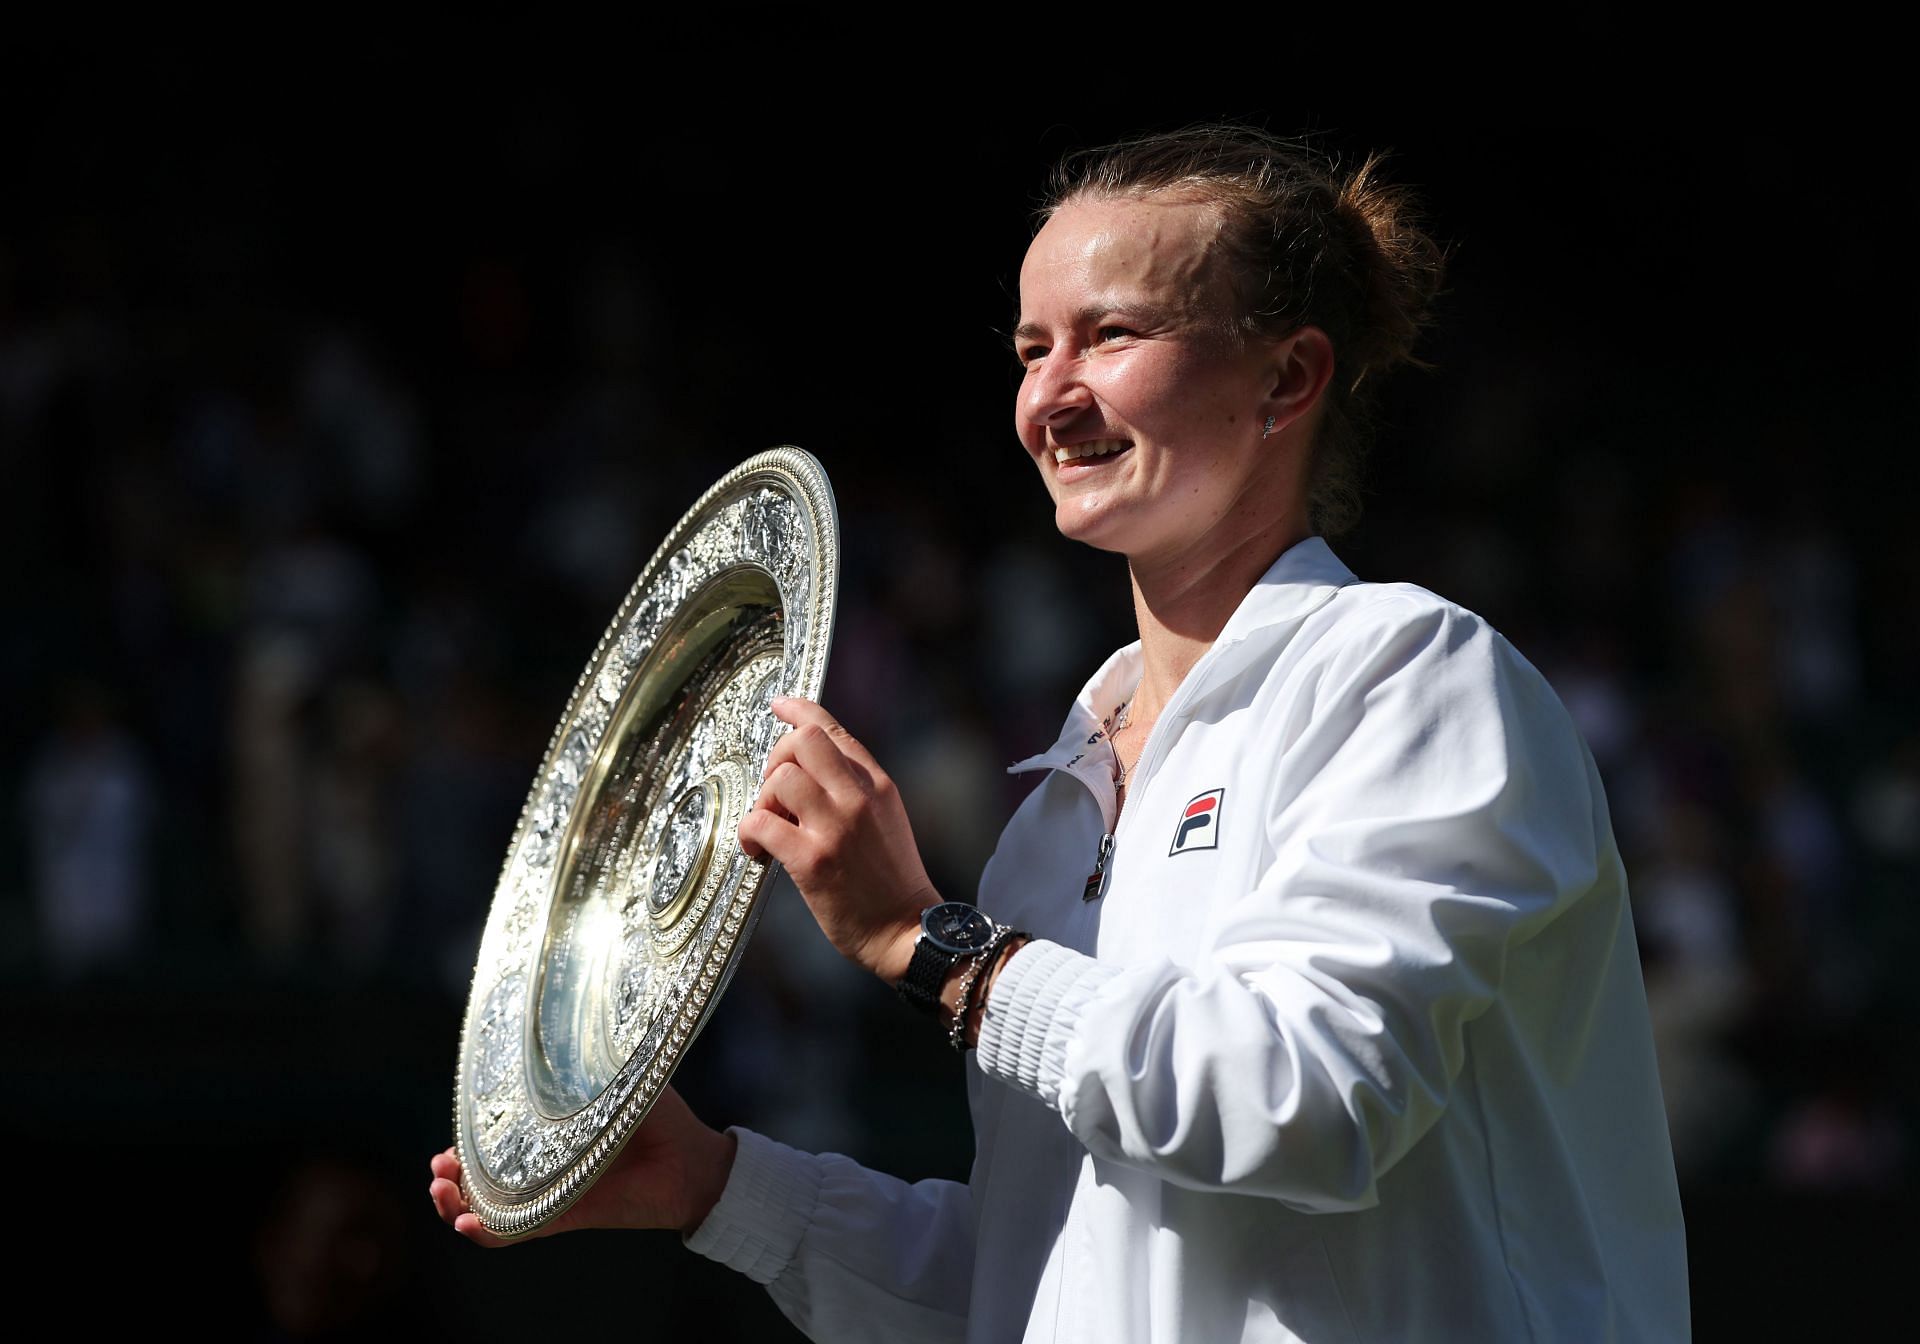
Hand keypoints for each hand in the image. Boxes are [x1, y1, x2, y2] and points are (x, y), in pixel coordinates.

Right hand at [427, 1086, 734, 1246]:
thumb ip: (593, 1061)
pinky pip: (518, 1232)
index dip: (469, 1142)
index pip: (499, 1144)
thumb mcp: (620, 1080)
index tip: (451, 1134)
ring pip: (490, 1210)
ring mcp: (553, 1195)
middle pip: (484, 1181)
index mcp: (556, 1137)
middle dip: (452, 1175)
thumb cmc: (662, 1116)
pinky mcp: (566, 1217)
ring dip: (456, 1204)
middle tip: (440, 1164)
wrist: (694, 1162)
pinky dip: (488, 1231)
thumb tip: (569, 1016)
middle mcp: (547, 1169)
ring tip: (441, 1189)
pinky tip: (467, 1221)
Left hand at [736, 697, 936, 981]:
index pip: (832, 729)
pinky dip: (748, 834)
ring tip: (770, 827)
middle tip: (774, 794)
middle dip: (775, 759)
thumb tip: (809, 768)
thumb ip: (856, 788)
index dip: (798, 711)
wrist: (906, 930)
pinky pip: (761, 824)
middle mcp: (858, 797)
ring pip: (778, 779)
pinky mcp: (814, 860)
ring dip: (762, 801)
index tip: (779, 706)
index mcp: (877, 784)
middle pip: (801, 741)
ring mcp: (836, 827)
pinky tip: (758, 852)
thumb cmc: (890, 880)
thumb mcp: (886, 818)